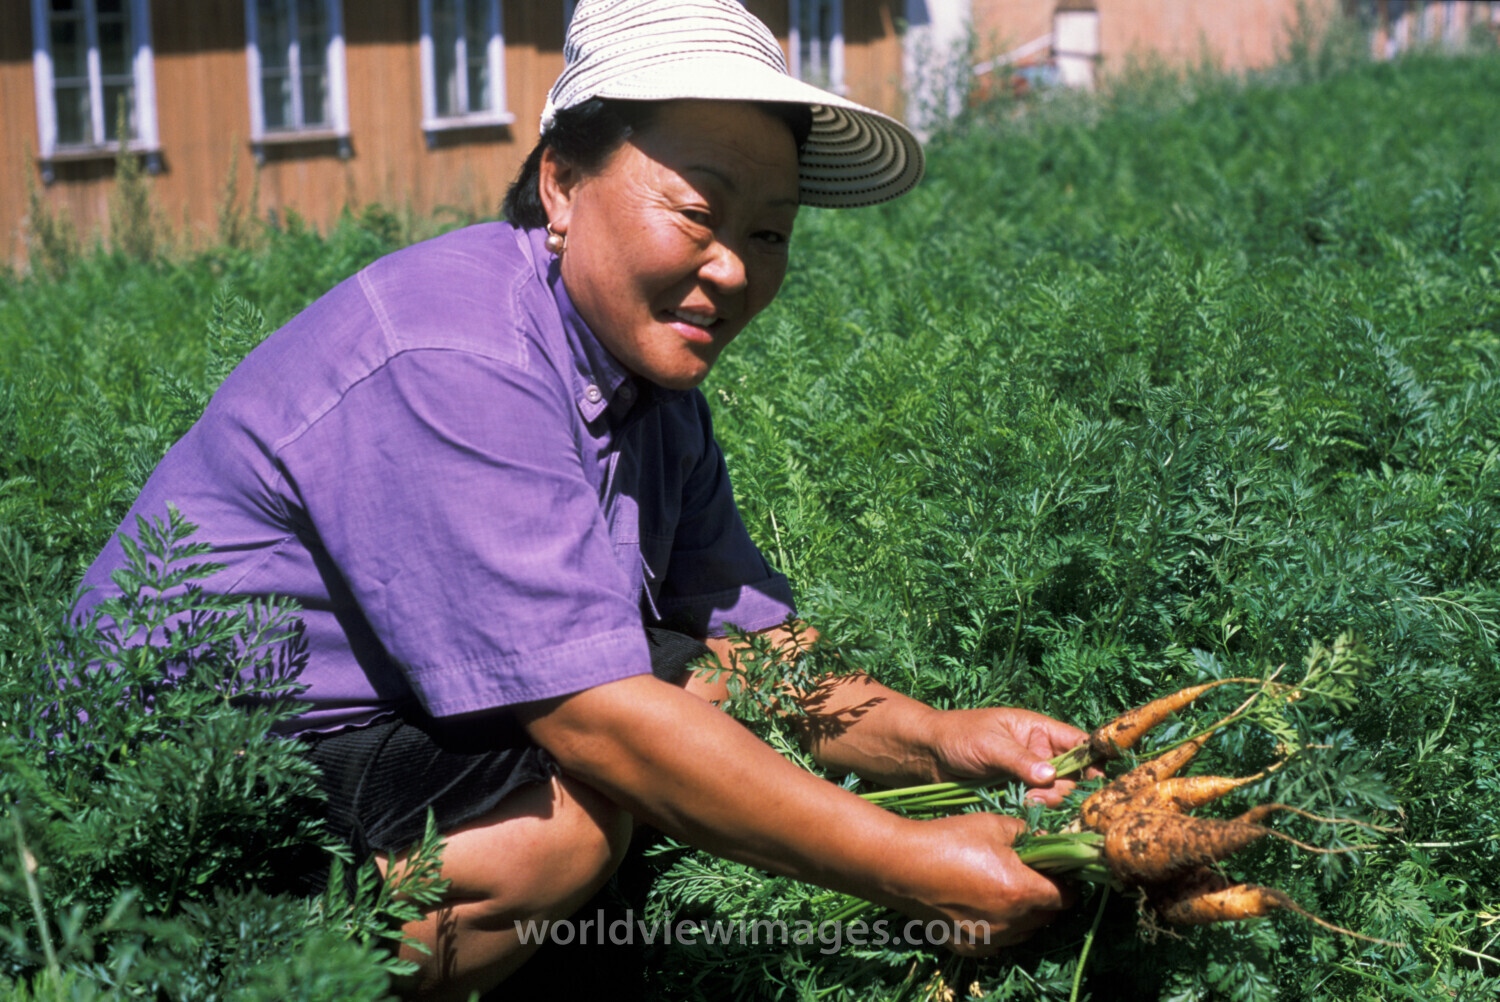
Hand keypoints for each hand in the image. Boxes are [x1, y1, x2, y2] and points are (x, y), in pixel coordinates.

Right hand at [893, 812, 1073, 952]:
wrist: (901, 866)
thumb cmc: (948, 840)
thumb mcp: (993, 825)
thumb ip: (1028, 834)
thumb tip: (1048, 841)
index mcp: (1021, 891)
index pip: (1065, 897)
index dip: (1067, 883)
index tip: (1060, 872)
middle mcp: (1010, 923)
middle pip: (1047, 917)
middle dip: (1046, 899)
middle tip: (1032, 877)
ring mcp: (989, 939)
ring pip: (1024, 932)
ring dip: (1024, 915)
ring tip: (1005, 890)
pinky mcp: (969, 947)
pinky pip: (998, 941)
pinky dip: (1000, 928)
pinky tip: (983, 906)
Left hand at [925, 707, 1092, 806]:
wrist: (928, 754)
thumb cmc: (958, 736)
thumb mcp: (989, 744)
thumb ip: (1019, 760)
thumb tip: (1050, 777)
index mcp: (1038, 730)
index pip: (1078, 742)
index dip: (1093, 759)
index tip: (1098, 779)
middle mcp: (1040, 753)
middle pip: (1072, 775)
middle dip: (1064, 788)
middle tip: (1041, 796)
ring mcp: (1029, 776)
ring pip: (1056, 794)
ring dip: (1049, 802)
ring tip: (1027, 802)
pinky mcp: (1017, 795)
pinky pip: (1037, 806)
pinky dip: (1036, 812)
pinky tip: (1026, 812)